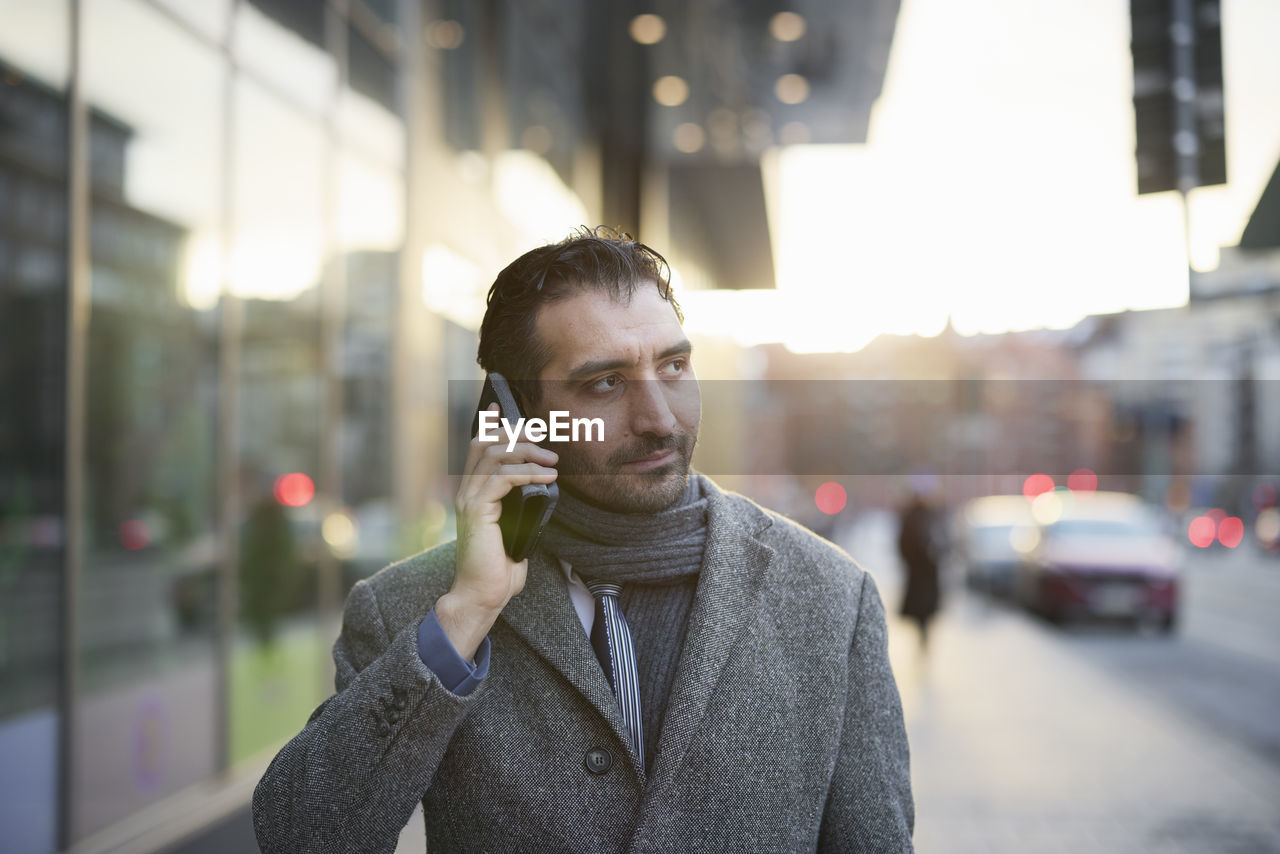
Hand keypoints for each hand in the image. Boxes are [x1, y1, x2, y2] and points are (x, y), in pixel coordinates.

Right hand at [437, 403, 557, 659]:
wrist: (484, 593)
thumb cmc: (500, 565)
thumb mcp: (515, 526)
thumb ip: (519, 503)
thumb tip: (541, 485)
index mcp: (473, 491)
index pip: (478, 446)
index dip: (490, 424)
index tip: (503, 409)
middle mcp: (466, 491)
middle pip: (486, 442)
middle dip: (517, 434)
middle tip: (545, 443)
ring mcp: (469, 499)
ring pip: (495, 455)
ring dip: (528, 452)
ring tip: (552, 461)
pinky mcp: (477, 511)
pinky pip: (502, 477)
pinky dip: (528, 472)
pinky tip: (547, 476)